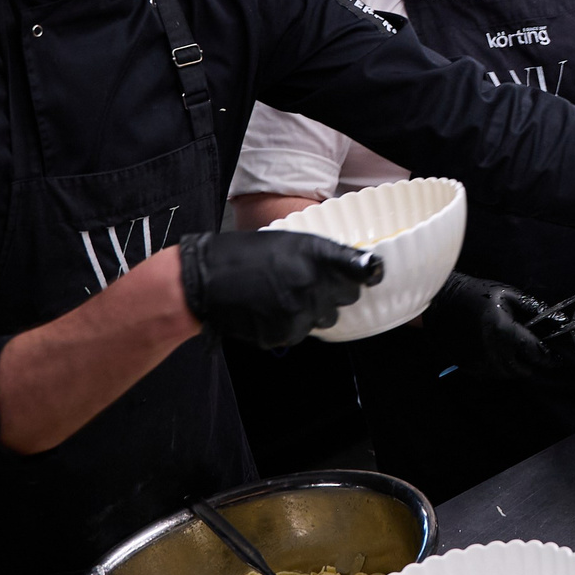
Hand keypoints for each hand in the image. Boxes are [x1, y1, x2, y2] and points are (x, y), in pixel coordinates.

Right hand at [180, 231, 379, 348]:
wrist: (203, 280)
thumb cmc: (242, 255)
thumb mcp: (288, 240)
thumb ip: (321, 255)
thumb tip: (350, 269)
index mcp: (314, 255)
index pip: (361, 269)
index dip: (369, 273)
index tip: (372, 274)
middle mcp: (311, 283)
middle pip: (347, 298)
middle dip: (334, 293)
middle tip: (310, 284)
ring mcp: (297, 312)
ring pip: (324, 319)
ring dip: (312, 311)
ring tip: (283, 297)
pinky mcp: (283, 334)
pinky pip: (299, 333)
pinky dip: (289, 325)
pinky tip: (268, 310)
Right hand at [438, 273, 570, 383]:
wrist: (442, 301)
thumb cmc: (477, 293)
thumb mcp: (507, 294)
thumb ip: (532, 308)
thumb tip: (557, 320)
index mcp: (504, 331)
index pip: (534, 352)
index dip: (549, 358)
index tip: (558, 360)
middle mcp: (492, 351)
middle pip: (521, 370)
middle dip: (532, 365)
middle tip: (538, 357)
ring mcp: (478, 361)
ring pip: (506, 374)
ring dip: (516, 368)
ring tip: (520, 355)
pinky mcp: (467, 366)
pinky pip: (490, 374)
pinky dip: (500, 368)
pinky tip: (500, 355)